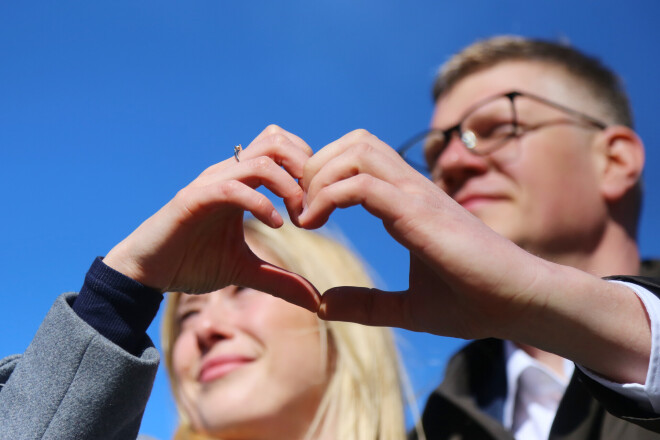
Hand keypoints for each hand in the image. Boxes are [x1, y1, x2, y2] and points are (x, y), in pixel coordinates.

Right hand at [104, 125, 319, 311]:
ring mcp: (209, 184)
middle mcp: (227, 174)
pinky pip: (233, 188)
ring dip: (288, 188)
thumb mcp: (245, 271)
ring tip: (298, 219)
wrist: (147, 272)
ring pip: (260, 161)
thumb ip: (280, 280)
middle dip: (304, 169)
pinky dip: (260, 204)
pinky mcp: (193, 200)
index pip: (282, 148)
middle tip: (313, 207)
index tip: (318, 205)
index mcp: (241, 181)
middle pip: (277, 142)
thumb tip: (315, 301)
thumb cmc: (191, 262)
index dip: (307, 169)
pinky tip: (276, 226)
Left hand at [299, 129, 547, 337]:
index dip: (323, 176)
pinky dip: (330, 196)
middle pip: (354, 141)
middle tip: (300, 210)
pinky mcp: (421, 213)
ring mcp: (418, 196)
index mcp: (407, 202)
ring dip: (319, 176)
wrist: (519, 305)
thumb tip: (322, 304)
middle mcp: (412, 189)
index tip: (305, 215)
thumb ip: (364, 304)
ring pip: (357, 150)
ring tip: (306, 216)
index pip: (359, 159)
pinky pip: (363, 184)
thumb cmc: (473, 302)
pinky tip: (314, 224)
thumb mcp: (405, 308)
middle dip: (315, 167)